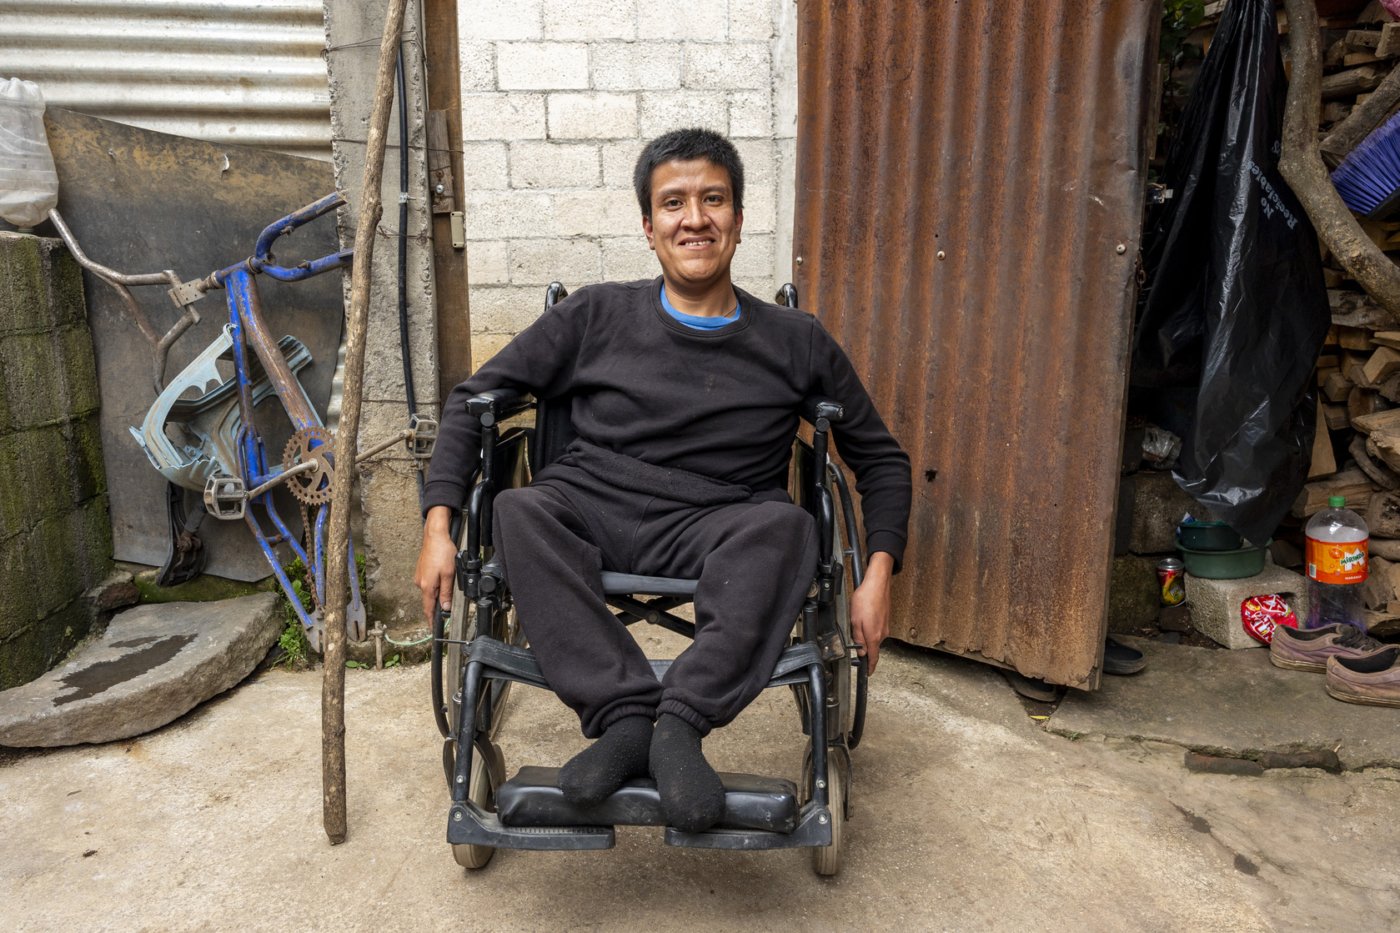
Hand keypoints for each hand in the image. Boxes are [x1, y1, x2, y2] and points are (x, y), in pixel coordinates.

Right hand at [415, 505, 456, 622]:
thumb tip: (445, 607)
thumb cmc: (442, 552)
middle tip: (450, 598)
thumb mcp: (449, 575)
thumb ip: (446, 593)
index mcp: (426, 586)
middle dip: (440, 602)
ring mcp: (420, 577)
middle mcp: (420, 583)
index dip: (431, 621)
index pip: (429, 609)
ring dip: (440, 589)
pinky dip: (437, 582)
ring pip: (431, 590)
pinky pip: (430, 582)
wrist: (435, 536)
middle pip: (431, 599)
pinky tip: (443, 573)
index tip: (433, 630)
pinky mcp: (422, 571)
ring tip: (448, 577)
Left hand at [850, 551, 893, 673]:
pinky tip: (863, 618)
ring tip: (857, 622)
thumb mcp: (855, 621)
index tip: (867, 673)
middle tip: (854, 638)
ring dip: (865, 635)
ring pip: (873, 637)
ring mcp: (885, 626)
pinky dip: (869, 628)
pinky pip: (876, 629)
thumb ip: (858, 638)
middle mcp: (882, 633)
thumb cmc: (866, 599)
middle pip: (872, 647)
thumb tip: (862, 652)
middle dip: (863, 647)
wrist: (878, 584)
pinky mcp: (885, 620)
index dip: (870, 667)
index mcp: (874, 636)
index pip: (873, 657)